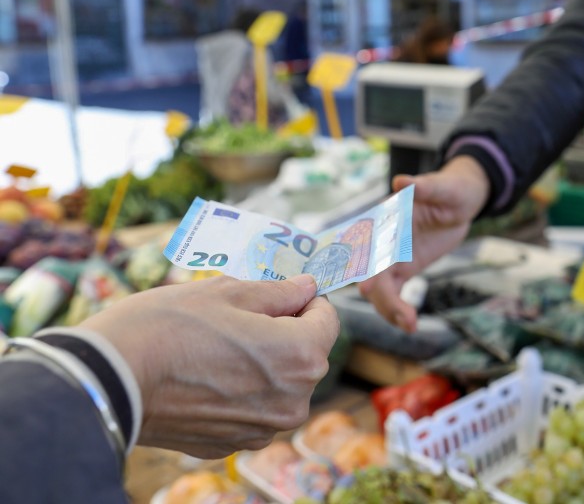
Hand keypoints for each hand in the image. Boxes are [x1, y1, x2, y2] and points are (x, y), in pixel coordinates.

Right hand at [78, 274, 338, 457]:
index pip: (327, 319)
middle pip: (305, 354)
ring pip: (280, 384)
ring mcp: (263, 428)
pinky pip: (253, 408)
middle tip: (238, 318)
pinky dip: (240, 391)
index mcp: (301, 356)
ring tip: (216, 347)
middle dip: (283, 332)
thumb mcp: (228, 291)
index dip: (305, 301)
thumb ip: (278, 292)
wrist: (108, 381)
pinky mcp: (233, 444)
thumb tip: (307, 287)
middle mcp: (293, 401)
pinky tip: (204, 375)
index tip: (280, 293)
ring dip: (263, 364)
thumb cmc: (168, 326)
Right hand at [358, 155, 489, 332]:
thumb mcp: (442, 187)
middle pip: (373, 274)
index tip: (369, 288)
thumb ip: (422, 186)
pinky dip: (397, 309)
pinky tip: (410, 325)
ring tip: (411, 325)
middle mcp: (383, 240)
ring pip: (381, 289)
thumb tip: (401, 181)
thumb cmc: (449, 189)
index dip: (367, 267)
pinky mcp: (403, 269)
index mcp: (386, 219)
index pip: (370, 245)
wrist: (460, 202)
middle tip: (403, 317)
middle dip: (383, 298)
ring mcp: (391, 257)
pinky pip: (394, 293)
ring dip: (390, 309)